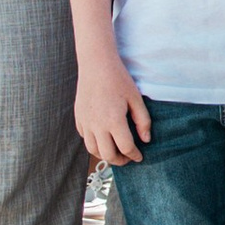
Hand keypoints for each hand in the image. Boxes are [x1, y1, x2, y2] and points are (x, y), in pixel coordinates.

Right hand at [76, 49, 149, 165]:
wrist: (96, 64)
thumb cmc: (118, 79)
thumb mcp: (136, 99)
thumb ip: (143, 121)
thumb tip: (145, 140)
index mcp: (114, 121)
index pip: (126, 148)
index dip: (135, 156)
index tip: (140, 156)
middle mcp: (97, 125)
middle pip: (107, 155)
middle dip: (120, 160)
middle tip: (128, 157)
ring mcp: (85, 122)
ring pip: (93, 149)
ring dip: (105, 154)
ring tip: (115, 150)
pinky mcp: (78, 118)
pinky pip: (85, 138)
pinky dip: (94, 142)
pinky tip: (103, 137)